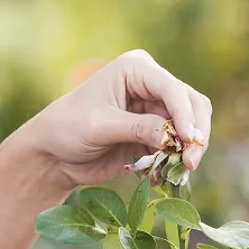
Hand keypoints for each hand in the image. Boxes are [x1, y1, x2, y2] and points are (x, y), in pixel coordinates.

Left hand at [13, 49, 212, 189]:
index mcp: (136, 70)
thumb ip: (137, 129)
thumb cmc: (68, 128)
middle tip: (190, 163)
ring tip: (178, 173)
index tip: (189, 140)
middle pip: (191, 105)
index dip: (185, 114)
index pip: (172, 88)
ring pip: (189, 128)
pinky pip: (176, 149)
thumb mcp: (100, 126)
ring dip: (186, 152)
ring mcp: (154, 110)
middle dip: (194, 134)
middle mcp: (150, 85)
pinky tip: (160, 178)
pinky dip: (173, 164)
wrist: (54, 155)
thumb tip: (172, 137)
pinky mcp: (154, 135)